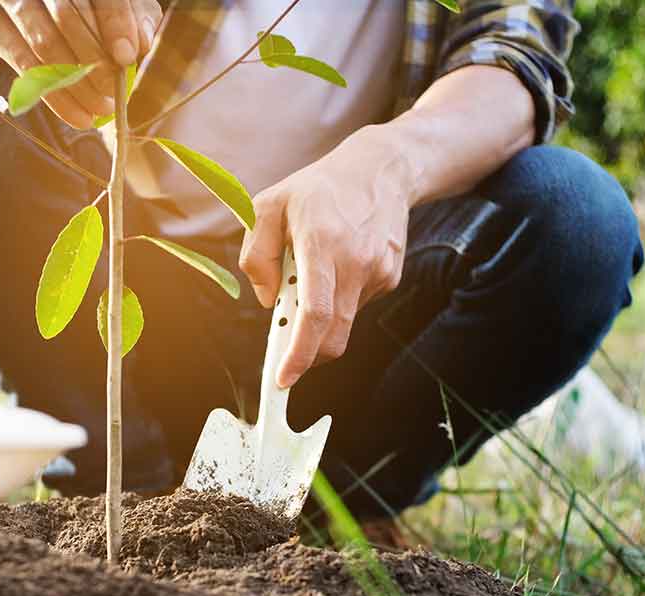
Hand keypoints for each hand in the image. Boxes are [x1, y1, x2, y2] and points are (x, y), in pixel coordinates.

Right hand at [0, 0, 161, 128]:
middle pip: (67, 16)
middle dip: (94, 61)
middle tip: (112, 93)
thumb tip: (140, 44)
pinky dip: (54, 96)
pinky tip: (77, 115)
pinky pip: (24, 64)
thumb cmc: (82, 6)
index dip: (114, 23)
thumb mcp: (115, 6)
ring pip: (44, 43)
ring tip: (99, 109)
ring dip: (76, 84)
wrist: (20, 8)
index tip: (126, 57)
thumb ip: (134, 18)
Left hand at [239, 126, 416, 388]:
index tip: (284, 378)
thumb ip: (255, 254)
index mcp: (321, 244)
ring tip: (314, 272)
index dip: (299, 354)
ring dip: (322, 316)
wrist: (382, 169)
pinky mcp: (389, 277)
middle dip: (308, 355)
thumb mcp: (269, 206)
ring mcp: (377, 272)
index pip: (315, 314)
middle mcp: (355, 261)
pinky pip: (356, 304)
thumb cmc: (318, 187)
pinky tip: (338, 263)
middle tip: (287, 355)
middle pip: (333, 334)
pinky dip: (339, 299)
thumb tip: (268, 300)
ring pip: (343, 320)